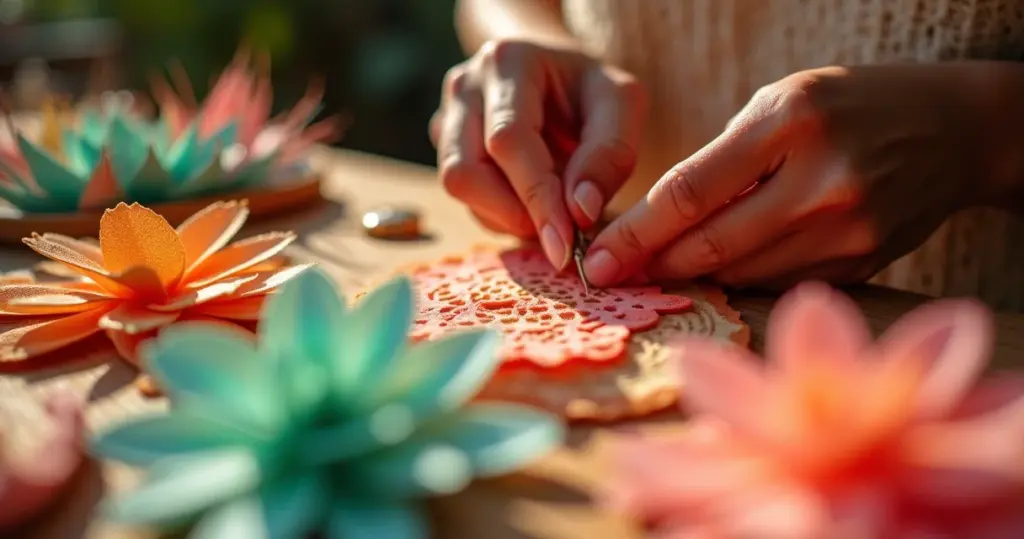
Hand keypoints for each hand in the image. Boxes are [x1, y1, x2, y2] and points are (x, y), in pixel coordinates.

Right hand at [430, 39, 645, 268]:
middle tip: (562, 237)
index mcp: (508, 62)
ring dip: (506, 217)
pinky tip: (532, 203)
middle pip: (465, 171)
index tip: (566, 246)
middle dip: (515, 215)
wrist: (560, 75)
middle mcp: (464, 86)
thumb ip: (608, 155)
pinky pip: (464, 196)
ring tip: (551, 214)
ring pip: (458, 188)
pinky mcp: (444, 145)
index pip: (508, 141)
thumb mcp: (622, 106)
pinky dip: (501, 214)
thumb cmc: (592, 90)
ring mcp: (446, 116)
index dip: (536, 197)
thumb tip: (580, 211)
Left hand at [583, 63, 1006, 288]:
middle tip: (612, 274)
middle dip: (653, 264)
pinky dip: (741, 276)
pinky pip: (778, 282)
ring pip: (741, 273)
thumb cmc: (851, 105)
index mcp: (792, 125)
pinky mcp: (862, 267)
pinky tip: (720, 266)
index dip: (636, 233)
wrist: (955, 132)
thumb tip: (659, 222)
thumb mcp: (782, 101)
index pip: (691, 193)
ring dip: (692, 274)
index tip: (596, 260)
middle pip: (712, 246)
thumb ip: (722, 159)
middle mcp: (822, 185)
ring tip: (656, 268)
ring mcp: (848, 234)